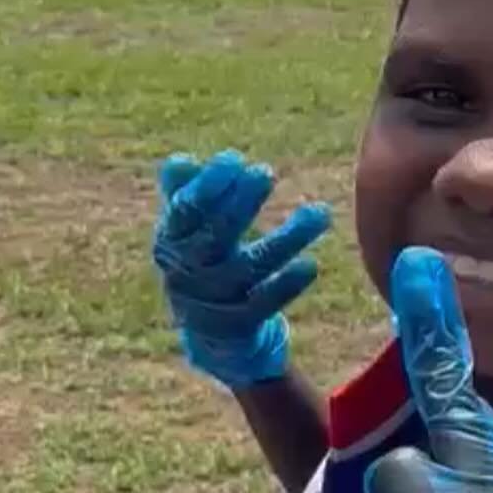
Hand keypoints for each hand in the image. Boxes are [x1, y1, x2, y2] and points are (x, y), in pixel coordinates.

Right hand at [151, 151, 330, 389]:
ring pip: (249, 268)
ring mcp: (212, 301)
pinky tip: (310, 264)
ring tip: (320, 213)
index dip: (207, 186)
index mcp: (171, 242)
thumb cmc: (203, 262)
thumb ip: (184, 194)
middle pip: (216, 236)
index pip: (185, 212)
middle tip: (266, 173)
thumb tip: (182, 162)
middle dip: (240, 204)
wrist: (210, 333)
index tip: (235, 159)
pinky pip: (264, 303)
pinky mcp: (238, 325)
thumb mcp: (187, 231)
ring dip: (286, 239)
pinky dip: (286, 284)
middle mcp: (187, 272)